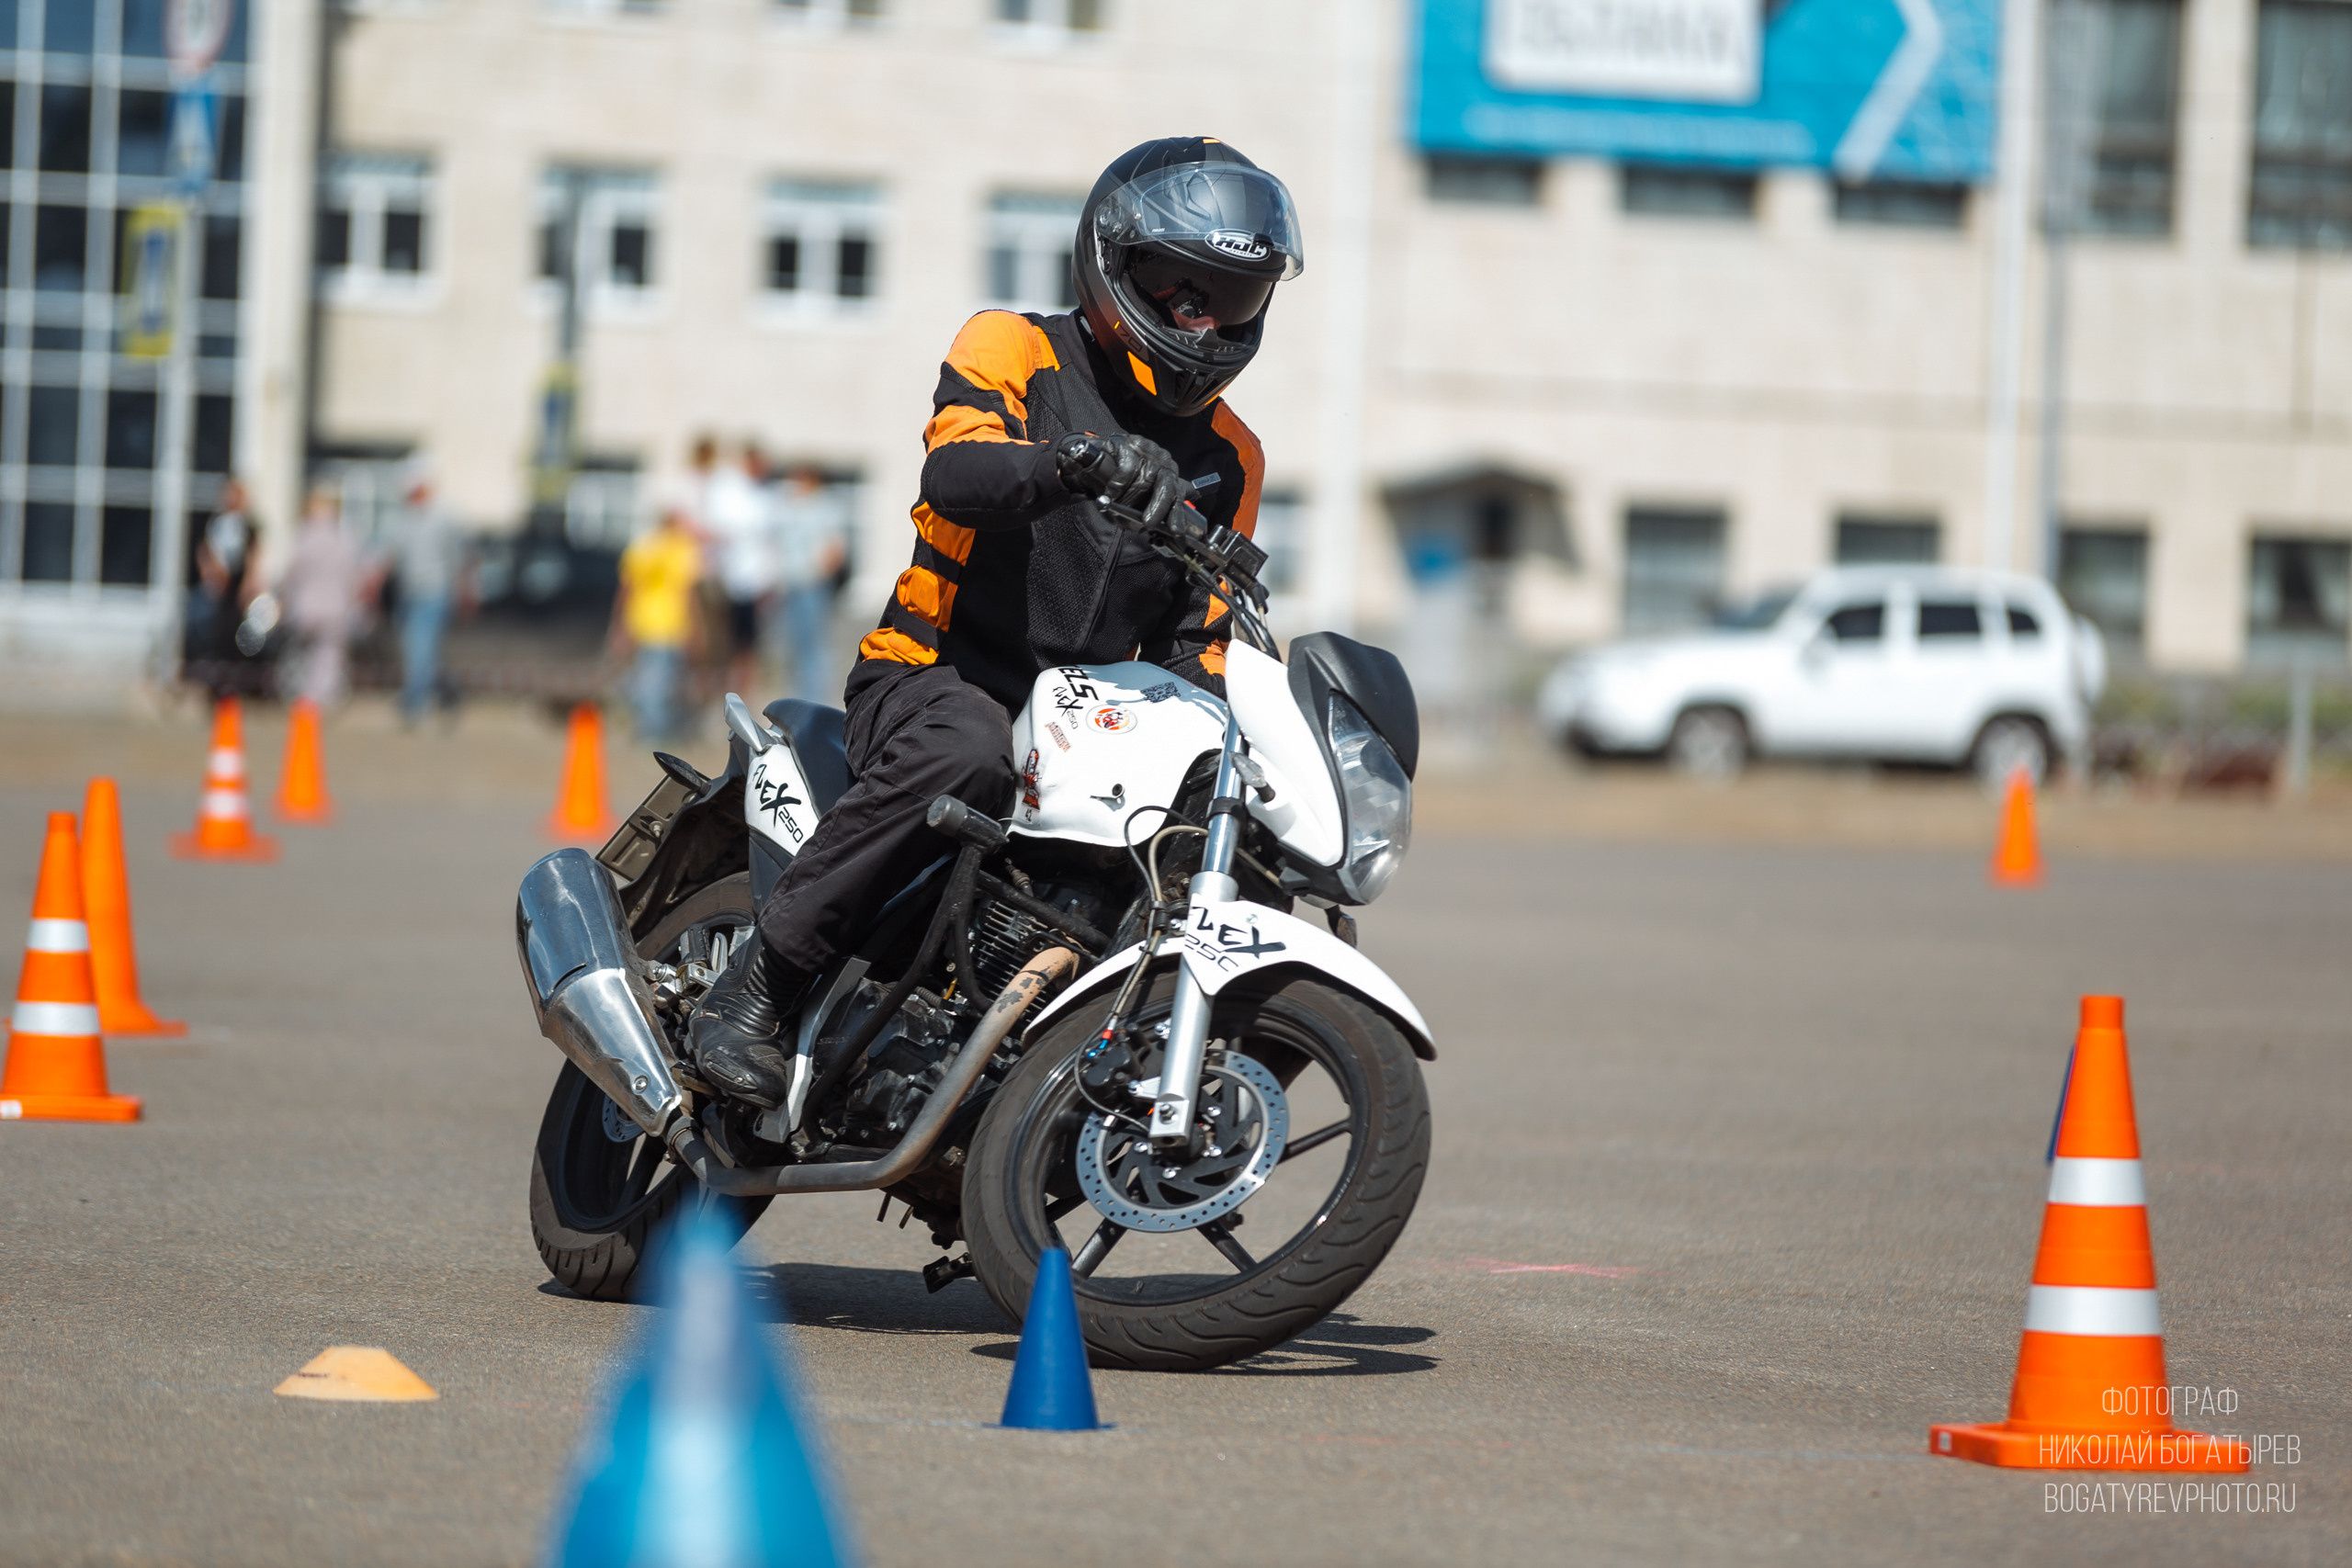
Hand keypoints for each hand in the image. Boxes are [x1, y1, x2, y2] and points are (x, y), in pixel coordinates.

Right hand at [1053, 432, 1181, 529]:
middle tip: (1148, 522)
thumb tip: (1141, 528)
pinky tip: (1110, 494)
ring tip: (1118, 506)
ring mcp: (1144, 447)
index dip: (1175, 512)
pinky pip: (1127, 467)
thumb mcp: (1129, 500)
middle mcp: (1159, 458)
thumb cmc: (1112, 481)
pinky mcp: (1126, 442)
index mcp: (1166, 472)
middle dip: (1158, 506)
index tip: (1174, 530)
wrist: (1086, 461)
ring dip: (1131, 497)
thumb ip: (1138, 512)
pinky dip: (1118, 485)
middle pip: (1167, 483)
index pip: (1176, 493)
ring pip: (1146, 476)